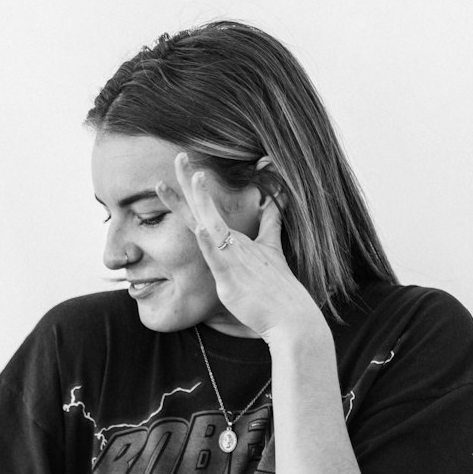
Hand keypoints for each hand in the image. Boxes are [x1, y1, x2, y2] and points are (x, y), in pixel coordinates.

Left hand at [155, 151, 319, 341]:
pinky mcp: (232, 278)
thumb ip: (270, 225)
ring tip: (194, 176)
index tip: (186, 164)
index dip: (196, 188)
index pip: (209, 210)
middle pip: (206, 209)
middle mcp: (233, 244)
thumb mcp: (271, 251)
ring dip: (202, 202)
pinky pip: (219, 258)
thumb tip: (278, 200)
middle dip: (191, 182)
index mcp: (235, 240)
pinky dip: (210, 242)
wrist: (291, 317)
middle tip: (180, 156)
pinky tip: (201, 228)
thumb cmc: (276, 291)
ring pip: (212, 226)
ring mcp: (233, 259)